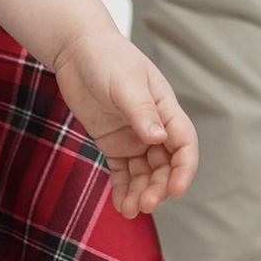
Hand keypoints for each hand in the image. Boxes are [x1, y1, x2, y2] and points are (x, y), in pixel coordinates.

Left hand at [48, 24, 195, 217]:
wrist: (76, 49)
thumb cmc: (106, 58)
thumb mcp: (126, 82)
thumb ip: (142, 111)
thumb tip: (159, 139)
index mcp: (165, 109)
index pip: (184, 144)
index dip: (184, 169)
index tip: (175, 190)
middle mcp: (154, 126)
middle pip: (166, 165)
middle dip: (159, 187)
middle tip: (145, 204)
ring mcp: (134, 136)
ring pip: (146, 173)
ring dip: (142, 193)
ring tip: (129, 210)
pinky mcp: (113, 143)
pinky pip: (124, 172)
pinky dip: (124, 189)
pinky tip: (121, 206)